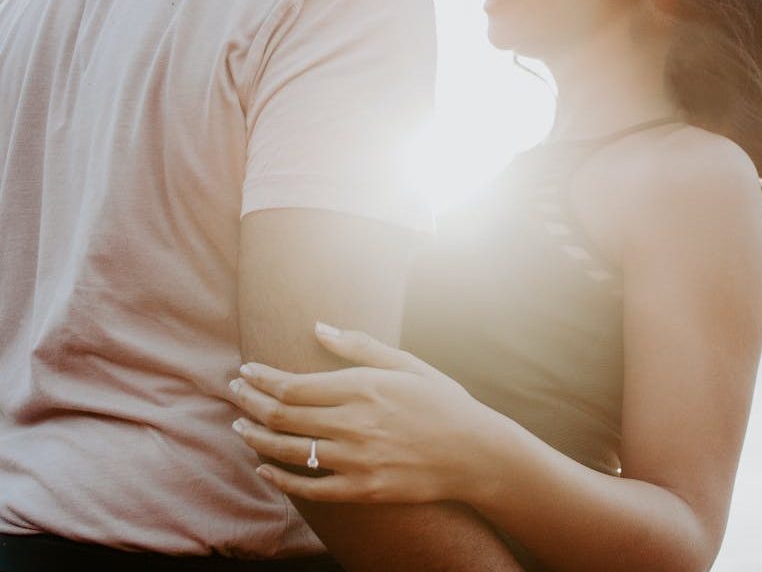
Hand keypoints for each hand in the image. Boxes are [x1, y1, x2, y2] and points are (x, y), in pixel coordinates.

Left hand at [230, 323, 498, 504]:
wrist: (475, 453)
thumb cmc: (441, 401)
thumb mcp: (406, 363)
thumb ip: (359, 345)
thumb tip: (318, 325)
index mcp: (363, 387)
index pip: (293, 385)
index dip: (262, 378)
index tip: (245, 370)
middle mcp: (354, 424)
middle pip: (283, 416)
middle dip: (250, 402)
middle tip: (234, 392)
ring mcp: (357, 461)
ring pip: (289, 451)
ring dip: (256, 438)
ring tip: (239, 426)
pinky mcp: (362, 490)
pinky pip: (310, 488)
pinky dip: (280, 479)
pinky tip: (264, 468)